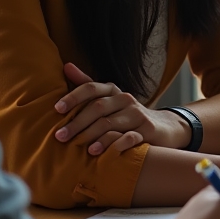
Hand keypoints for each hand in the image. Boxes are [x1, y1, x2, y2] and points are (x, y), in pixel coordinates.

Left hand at [54, 62, 189, 154]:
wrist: (162, 127)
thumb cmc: (126, 115)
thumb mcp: (109, 98)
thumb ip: (87, 85)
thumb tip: (66, 65)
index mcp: (113, 91)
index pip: (92, 88)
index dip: (73, 97)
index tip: (57, 109)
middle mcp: (125, 100)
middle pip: (98, 108)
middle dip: (77, 122)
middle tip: (60, 136)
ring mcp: (137, 115)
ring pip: (110, 123)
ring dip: (92, 135)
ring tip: (79, 147)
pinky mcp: (147, 131)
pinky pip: (129, 137)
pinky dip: (114, 144)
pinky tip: (101, 153)